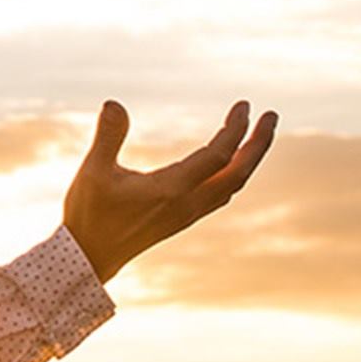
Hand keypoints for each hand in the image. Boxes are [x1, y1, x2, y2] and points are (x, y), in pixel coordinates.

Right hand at [62, 99, 277, 283]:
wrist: (88, 258)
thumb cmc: (89, 214)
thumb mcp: (93, 172)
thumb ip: (108, 137)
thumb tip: (114, 103)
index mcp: (171, 190)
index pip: (218, 155)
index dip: (235, 129)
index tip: (244, 105)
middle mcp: (187, 204)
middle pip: (239, 173)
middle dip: (259, 143)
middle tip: (272, 116)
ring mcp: (187, 214)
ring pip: (232, 185)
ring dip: (249, 159)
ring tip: (256, 136)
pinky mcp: (182, 220)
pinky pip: (221, 195)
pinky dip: (234, 175)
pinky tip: (229, 167)